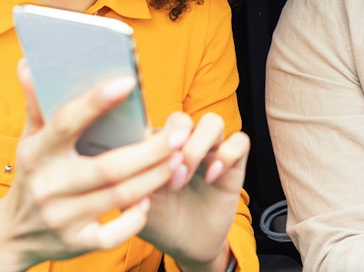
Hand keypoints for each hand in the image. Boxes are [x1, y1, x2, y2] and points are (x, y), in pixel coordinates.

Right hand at [0, 61, 180, 271]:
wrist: (14, 233)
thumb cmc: (34, 173)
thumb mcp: (31, 140)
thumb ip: (37, 103)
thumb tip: (30, 62)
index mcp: (37, 152)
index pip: (66, 123)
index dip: (96, 102)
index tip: (127, 82)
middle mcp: (47, 186)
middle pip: (108, 167)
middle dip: (149, 151)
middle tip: (180, 134)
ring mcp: (61, 217)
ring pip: (118, 196)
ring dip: (154, 178)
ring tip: (178, 159)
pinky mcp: (76, 243)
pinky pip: (114, 234)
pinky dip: (135, 217)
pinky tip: (150, 199)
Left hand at [138, 112, 249, 271]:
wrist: (188, 246)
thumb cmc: (158, 222)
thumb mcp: (136, 206)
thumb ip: (128, 183)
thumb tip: (123, 166)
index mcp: (157, 147)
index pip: (154, 121)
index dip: (149, 138)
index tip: (147, 162)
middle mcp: (183, 144)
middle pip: (182, 118)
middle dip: (176, 144)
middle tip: (171, 176)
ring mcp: (209, 152)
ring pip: (213, 122)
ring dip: (199, 147)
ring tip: (189, 175)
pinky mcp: (233, 165)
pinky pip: (240, 142)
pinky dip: (227, 155)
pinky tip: (212, 177)